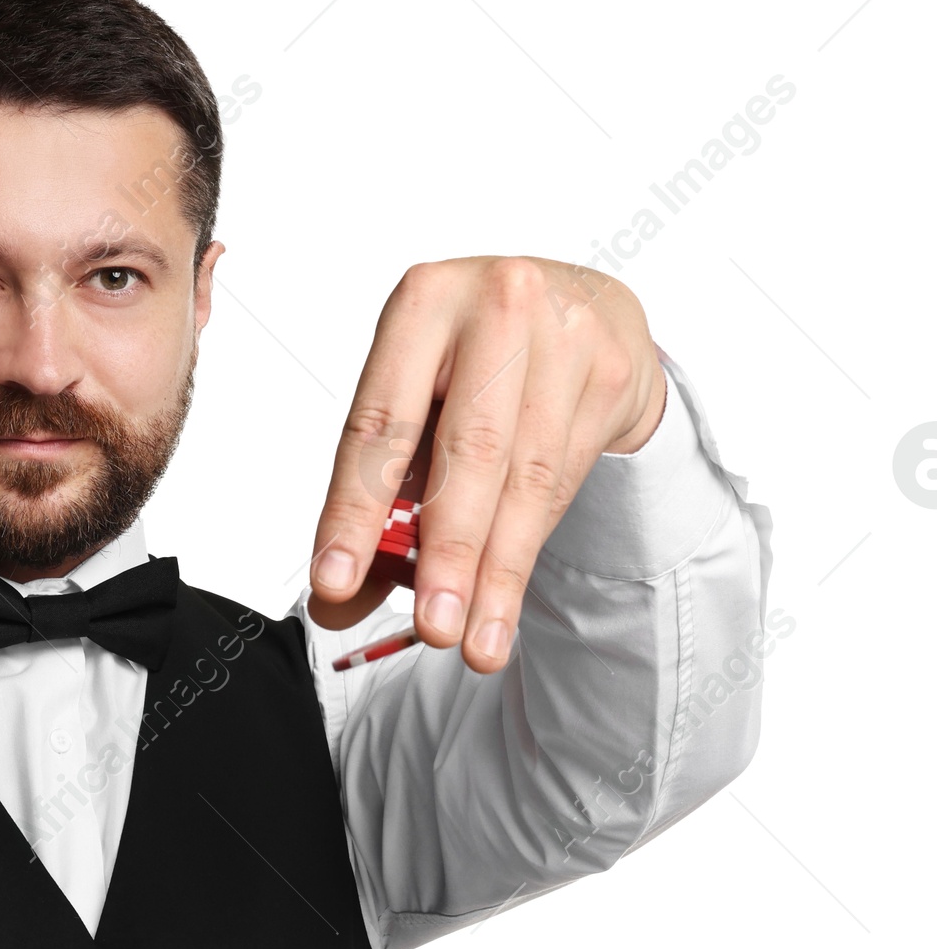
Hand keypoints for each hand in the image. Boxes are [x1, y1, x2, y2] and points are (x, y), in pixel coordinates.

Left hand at [306, 256, 667, 667]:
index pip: (379, 425)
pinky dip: (528, 549)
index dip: (354, 511)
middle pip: (467, 452)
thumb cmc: (478, 365)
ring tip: (475, 643)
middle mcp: (495, 306)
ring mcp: (565, 334)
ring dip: (497, 575)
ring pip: (525, 478)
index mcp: (421, 305)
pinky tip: (504, 599)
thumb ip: (378, 501)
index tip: (336, 582)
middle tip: (432, 630)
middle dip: (446, 554)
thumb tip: (338, 602)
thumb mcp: (417, 410)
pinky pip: (563, 481)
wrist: (582, 310)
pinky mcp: (611, 372)